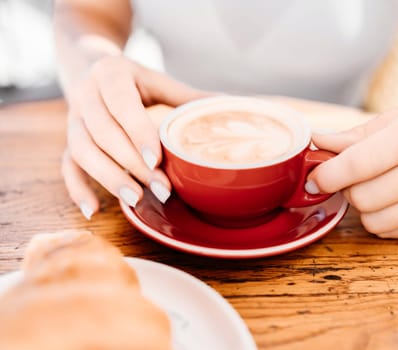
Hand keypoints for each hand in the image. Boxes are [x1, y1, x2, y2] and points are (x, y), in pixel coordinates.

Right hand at [61, 55, 208, 219]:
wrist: (94, 69)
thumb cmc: (136, 81)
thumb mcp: (161, 81)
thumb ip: (190, 97)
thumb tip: (233, 107)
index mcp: (110, 73)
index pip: (121, 104)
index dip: (138, 133)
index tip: (157, 159)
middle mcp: (85, 94)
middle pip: (103, 133)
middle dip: (132, 165)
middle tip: (161, 189)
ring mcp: (72, 119)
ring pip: (83, 151)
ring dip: (109, 178)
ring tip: (136, 199)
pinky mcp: (68, 140)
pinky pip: (67, 166)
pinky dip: (78, 189)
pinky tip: (94, 210)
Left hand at [307, 105, 397, 237]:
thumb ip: (356, 135)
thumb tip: (317, 143)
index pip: (360, 163)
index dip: (327, 174)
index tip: (314, 177)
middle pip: (364, 197)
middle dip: (346, 189)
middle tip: (351, 176)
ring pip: (376, 221)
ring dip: (363, 207)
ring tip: (373, 187)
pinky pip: (393, 232)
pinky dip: (381, 219)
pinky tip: (392, 200)